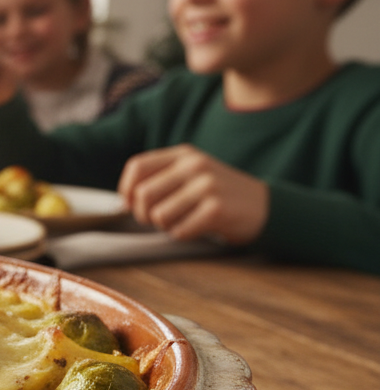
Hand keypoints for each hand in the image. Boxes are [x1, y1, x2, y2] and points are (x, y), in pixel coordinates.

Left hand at [118, 145, 267, 243]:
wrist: (264, 206)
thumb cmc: (218, 195)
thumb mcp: (191, 175)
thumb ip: (160, 179)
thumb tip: (125, 201)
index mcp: (184, 154)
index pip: (137, 167)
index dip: (127, 190)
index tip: (131, 205)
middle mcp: (195, 165)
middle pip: (143, 195)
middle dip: (143, 215)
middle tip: (158, 220)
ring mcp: (207, 185)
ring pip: (158, 215)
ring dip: (165, 226)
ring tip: (183, 221)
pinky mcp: (217, 208)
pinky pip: (179, 230)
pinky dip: (182, 235)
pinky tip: (197, 227)